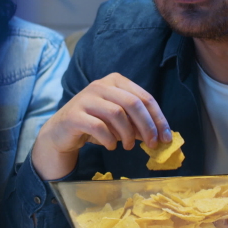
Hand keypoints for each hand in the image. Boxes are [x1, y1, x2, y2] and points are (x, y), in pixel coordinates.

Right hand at [30, 73, 172, 180]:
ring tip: (128, 146)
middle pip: (133, 103)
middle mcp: (101, 85)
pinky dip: (110, 140)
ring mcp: (86, 98)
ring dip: (128, 134)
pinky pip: (99, 127)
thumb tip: (161, 135)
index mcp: (115, 81)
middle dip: (147, 126)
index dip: (158, 118)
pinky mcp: (75, 115)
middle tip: (153, 144)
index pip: (144, 97)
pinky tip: (111, 146)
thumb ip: (138, 123)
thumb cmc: (95, 123)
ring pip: (117, 114)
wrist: (61, 131)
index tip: (166, 137)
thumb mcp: (120, 121)